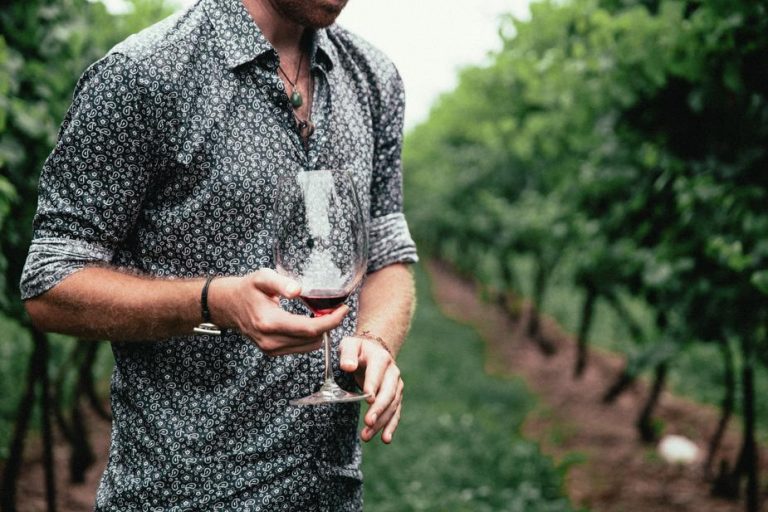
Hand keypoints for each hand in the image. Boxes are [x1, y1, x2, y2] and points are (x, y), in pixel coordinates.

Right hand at [207, 268, 348, 355]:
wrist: (229, 305)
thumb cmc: (248, 288)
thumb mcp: (262, 277)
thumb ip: (281, 282)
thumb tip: (299, 290)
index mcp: (269, 323)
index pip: (310, 329)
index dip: (331, 321)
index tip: (344, 309)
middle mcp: (270, 341)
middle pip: (313, 339)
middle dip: (329, 325)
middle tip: (335, 308)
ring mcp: (271, 349)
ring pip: (309, 346)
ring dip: (320, 332)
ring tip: (322, 314)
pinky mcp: (272, 352)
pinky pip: (301, 348)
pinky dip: (310, 337)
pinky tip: (309, 322)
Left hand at [339, 336, 402, 443]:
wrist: (374, 350)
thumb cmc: (358, 349)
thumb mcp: (350, 345)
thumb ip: (347, 354)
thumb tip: (347, 366)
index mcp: (380, 358)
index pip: (377, 373)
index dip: (373, 385)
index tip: (368, 398)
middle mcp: (392, 372)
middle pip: (388, 392)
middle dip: (379, 409)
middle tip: (368, 422)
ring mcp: (396, 385)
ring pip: (392, 406)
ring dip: (381, 422)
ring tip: (367, 435)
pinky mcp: (396, 396)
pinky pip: (395, 412)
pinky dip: (391, 426)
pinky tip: (385, 439)